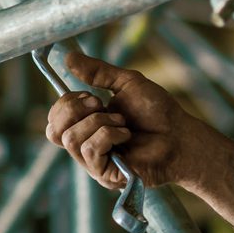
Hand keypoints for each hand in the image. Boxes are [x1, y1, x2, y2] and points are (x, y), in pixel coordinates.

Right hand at [43, 50, 194, 189]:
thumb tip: (67, 56)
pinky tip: (127, 135)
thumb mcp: (126, 82)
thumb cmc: (157, 111)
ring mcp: (94, 163)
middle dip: (74, 110)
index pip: (54, 118)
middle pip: (53, 131)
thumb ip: (97, 71)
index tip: (93, 95)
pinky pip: (89, 151)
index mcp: (86, 126)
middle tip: (101, 104)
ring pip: (71, 139)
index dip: (66, 103)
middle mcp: (85, 146)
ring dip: (99, 122)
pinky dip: (108, 135)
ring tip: (123, 122)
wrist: (180, 134)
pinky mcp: (105, 175)